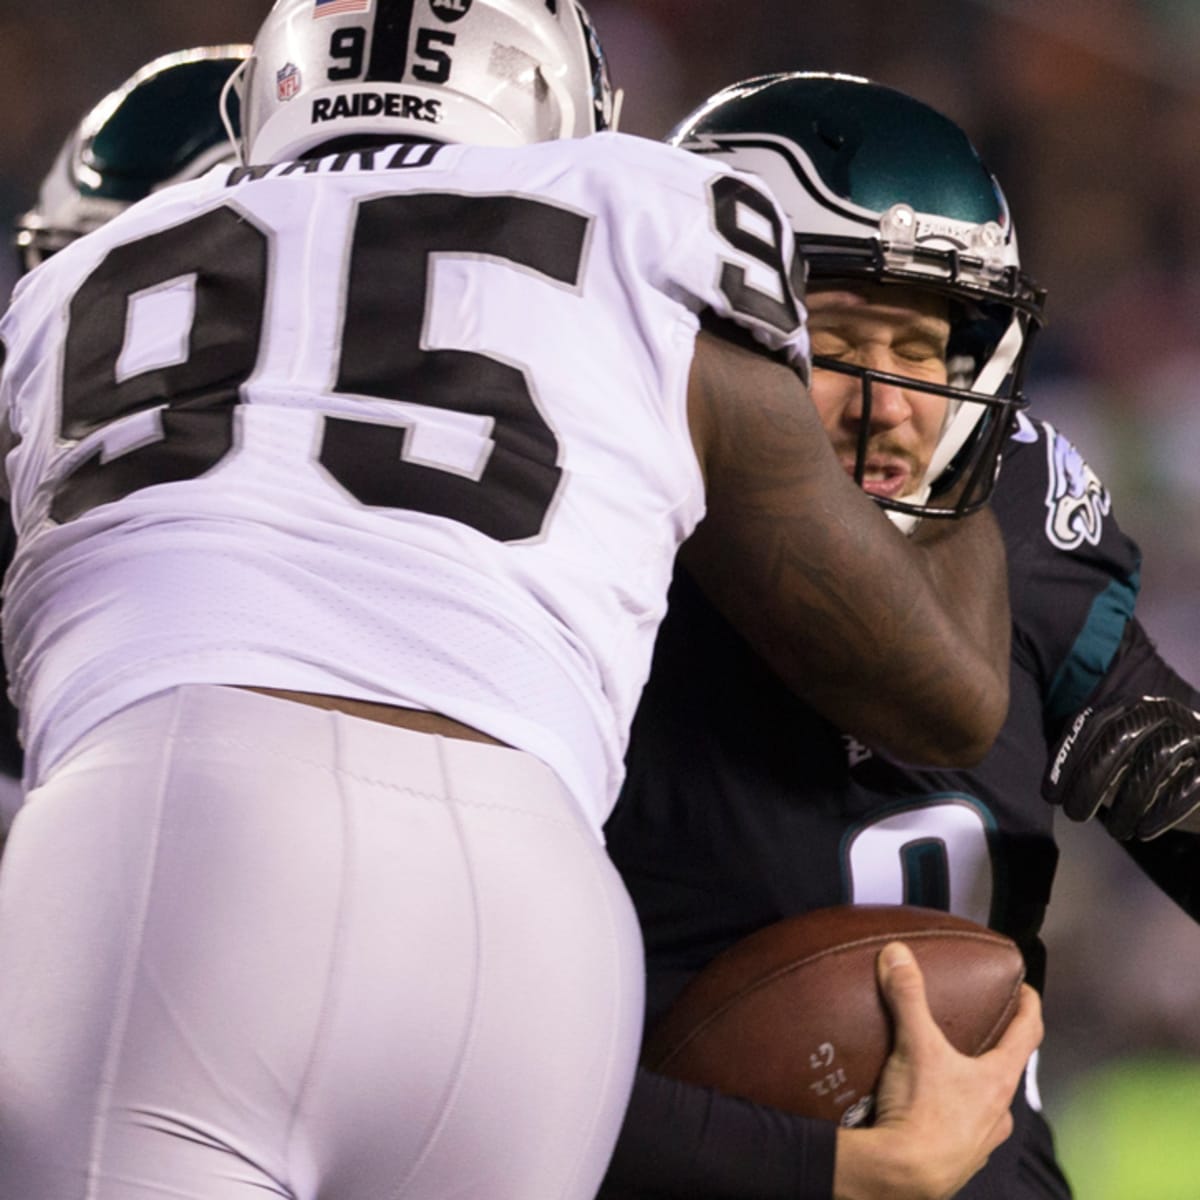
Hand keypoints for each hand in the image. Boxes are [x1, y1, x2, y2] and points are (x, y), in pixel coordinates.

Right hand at [833, 942, 1041, 1199]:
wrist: (903, 1177)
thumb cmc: (922, 1113)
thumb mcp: (914, 1044)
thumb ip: (908, 996)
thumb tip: (898, 954)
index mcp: (997, 1080)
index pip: (1028, 1034)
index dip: (1030, 1006)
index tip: (1026, 989)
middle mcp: (997, 1113)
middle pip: (1005, 1071)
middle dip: (993, 1048)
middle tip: (975, 1027)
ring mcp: (980, 1141)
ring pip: (984, 1105)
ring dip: (970, 1085)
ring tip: (943, 1069)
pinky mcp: (957, 1160)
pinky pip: (960, 1129)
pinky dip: (948, 1113)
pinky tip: (925, 1107)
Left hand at [1044, 697, 1199, 839]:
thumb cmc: (1152, 767)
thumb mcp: (1119, 759)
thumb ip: (1091, 763)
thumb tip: (1057, 789)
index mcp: (1128, 706)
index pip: (1089, 723)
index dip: (1065, 760)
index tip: (1050, 796)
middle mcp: (1159, 710)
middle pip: (1117, 739)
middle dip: (1090, 780)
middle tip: (1075, 815)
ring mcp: (1190, 730)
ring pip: (1154, 761)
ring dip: (1128, 802)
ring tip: (1117, 831)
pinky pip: (1191, 782)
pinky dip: (1165, 810)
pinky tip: (1145, 832)